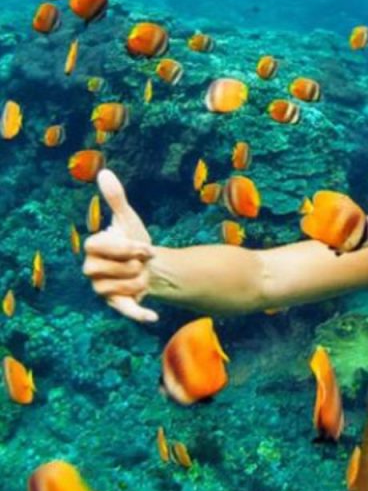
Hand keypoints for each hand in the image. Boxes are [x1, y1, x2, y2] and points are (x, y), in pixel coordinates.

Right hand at [82, 169, 158, 322]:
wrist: (149, 264)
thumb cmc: (134, 240)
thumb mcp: (127, 218)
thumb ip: (115, 198)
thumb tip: (104, 173)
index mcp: (92, 248)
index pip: (108, 249)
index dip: (130, 248)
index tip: (145, 247)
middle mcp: (91, 270)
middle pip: (119, 269)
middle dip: (138, 264)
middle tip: (141, 262)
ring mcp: (101, 289)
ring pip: (127, 286)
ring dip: (143, 279)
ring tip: (141, 273)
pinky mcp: (116, 304)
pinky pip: (125, 311)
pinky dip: (139, 314)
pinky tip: (153, 317)